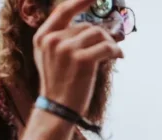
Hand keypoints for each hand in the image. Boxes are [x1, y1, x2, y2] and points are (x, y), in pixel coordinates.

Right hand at [33, 0, 123, 115]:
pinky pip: (107, 47)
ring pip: (99, 34)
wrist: (58, 107)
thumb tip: (90, 28)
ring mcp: (66, 50)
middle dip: (102, 36)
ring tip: (113, 54)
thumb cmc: (59, 83)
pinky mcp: (82, 60)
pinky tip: (118, 57)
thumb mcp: (50, 57)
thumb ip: (62, 39)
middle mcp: (53, 40)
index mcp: (43, 37)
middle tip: (110, 48)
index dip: (80, 1)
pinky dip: (116, 51)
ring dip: (110, 43)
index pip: (63, 11)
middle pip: (87, 26)